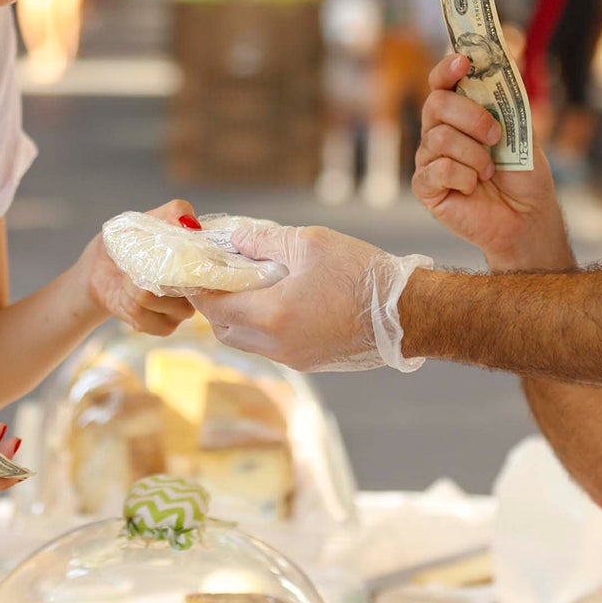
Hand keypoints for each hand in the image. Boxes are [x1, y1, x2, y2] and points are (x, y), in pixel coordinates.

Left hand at [84, 198, 197, 335]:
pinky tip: (126, 296)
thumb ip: (172, 212)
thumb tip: (190, 224)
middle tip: (137, 260)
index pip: (213, 260)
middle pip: (184, 281)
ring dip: (133, 285)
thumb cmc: (127, 241)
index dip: (190, 253)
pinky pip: (144, 316)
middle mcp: (201, 286)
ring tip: (129, 276)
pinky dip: (127, 303)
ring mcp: (184, 309)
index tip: (163, 246)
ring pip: (157, 298)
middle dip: (152, 268)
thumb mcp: (145, 218)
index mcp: (203, 257)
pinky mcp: (166, 327)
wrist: (99, 271)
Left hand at [192, 220, 431, 372]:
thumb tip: (236, 240)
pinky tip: (278, 299)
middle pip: (226, 330)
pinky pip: (271, 346)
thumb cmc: (361, 273)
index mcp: (271, 316)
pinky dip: (263, 326)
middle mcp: (277, 345)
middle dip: (216, 304)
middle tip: (221, 275)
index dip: (198, 289)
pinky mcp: (311, 362)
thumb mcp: (310, 242)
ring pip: (248, 341)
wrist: (407, 313)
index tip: (194, 270)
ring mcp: (294, 358)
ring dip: (240, 316)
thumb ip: (264, 241)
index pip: (213, 308)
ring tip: (250, 284)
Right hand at [412, 53, 568, 268]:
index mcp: (459, 114)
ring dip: (475, 155)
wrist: (528, 216)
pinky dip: (465, 177)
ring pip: (440, 137)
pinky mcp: (426, 186)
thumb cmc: (523, 174)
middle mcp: (438, 131)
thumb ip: (506, 97)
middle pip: (436, 103)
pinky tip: (474, 188)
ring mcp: (429, 159)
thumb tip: (502, 57)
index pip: (441, 82)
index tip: (463, 61)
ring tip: (489, 171)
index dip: (447, 69)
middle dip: (472, 116)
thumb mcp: (521, 129)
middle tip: (495, 136)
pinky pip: (437, 169)